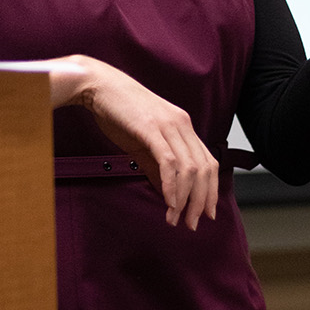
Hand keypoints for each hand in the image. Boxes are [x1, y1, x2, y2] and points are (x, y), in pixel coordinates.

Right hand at [47, 56, 217, 230]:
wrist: (99, 85)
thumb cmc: (119, 112)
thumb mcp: (144, 142)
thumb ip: (157, 167)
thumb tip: (168, 194)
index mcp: (184, 126)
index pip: (208, 163)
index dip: (210, 191)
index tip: (206, 213)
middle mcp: (182, 125)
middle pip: (204, 169)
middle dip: (201, 201)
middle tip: (193, 223)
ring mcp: (168, 125)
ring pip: (189, 168)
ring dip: (185, 199)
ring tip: (176, 219)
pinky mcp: (151, 129)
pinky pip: (168, 162)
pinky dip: (171, 186)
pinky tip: (169, 202)